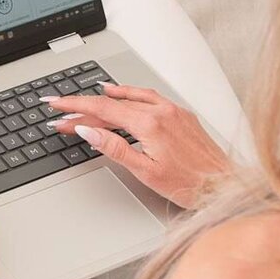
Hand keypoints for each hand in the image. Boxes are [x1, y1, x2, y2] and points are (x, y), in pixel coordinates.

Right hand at [42, 82, 230, 207]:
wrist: (224, 185)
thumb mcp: (145, 171)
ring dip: (104, 96)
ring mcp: (172, 110)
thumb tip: (89, 130)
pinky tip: (122, 94)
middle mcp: (161, 111)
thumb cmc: (190, 184)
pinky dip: (129, 93)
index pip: (102, 109)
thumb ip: (114, 148)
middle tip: (61, 110)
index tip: (55, 106)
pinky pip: (148, 96)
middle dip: (83, 105)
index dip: (74, 107)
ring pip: (130, 96)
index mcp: (149, 124)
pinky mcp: (181, 114)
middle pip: (112, 103)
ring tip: (83, 98)